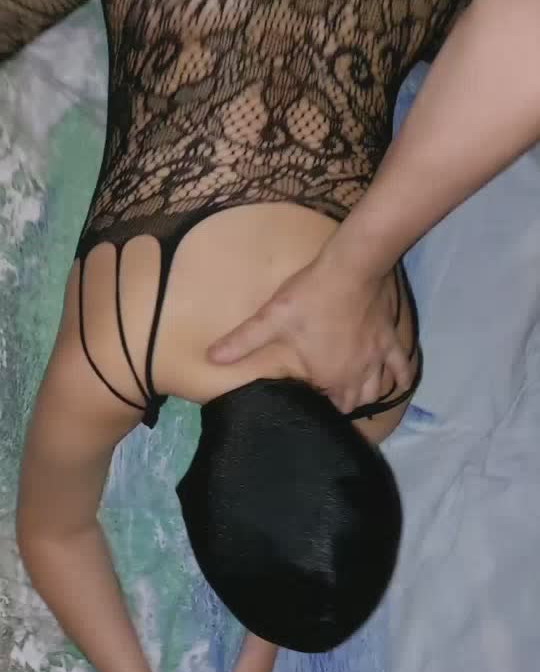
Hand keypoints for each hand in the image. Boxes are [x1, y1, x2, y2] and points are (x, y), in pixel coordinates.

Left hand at [208, 239, 411, 413]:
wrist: (352, 267)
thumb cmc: (311, 295)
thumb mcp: (272, 318)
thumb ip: (243, 341)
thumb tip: (211, 358)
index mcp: (327, 376)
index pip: (323, 404)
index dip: (314, 405)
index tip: (305, 401)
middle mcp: (355, 374)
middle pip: (350, 402)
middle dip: (338, 404)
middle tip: (327, 401)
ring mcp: (376, 359)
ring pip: (375, 390)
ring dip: (365, 396)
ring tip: (355, 397)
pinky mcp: (390, 341)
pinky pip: (401, 368)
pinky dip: (399, 380)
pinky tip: (397, 385)